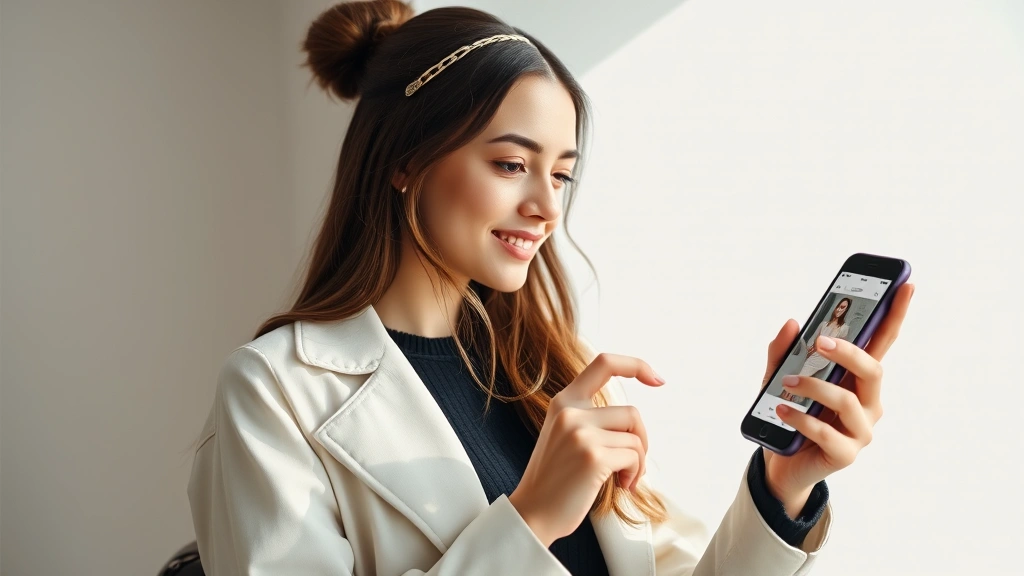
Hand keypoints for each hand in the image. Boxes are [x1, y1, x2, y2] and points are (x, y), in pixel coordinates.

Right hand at [508, 353, 663, 546]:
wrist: (533, 513)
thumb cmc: (556, 479)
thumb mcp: (565, 435)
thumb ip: (589, 417)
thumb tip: (633, 420)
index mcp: (563, 402)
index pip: (604, 364)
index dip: (636, 365)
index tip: (657, 379)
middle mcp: (570, 412)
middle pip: (631, 413)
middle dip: (641, 440)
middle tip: (633, 463)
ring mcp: (580, 433)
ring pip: (635, 438)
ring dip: (638, 462)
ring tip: (624, 478)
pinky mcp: (593, 457)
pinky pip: (634, 458)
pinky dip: (635, 474)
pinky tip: (622, 486)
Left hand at [758, 283, 913, 516]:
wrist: (780, 464)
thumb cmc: (788, 416)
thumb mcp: (777, 378)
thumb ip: (783, 353)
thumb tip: (793, 323)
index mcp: (858, 379)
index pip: (882, 343)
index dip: (896, 315)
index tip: (906, 286)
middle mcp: (868, 403)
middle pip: (873, 370)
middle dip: (849, 353)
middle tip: (820, 343)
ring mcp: (861, 430)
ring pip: (848, 400)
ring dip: (814, 388)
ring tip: (786, 384)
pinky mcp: (846, 454)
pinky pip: (827, 432)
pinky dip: (802, 419)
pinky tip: (783, 411)